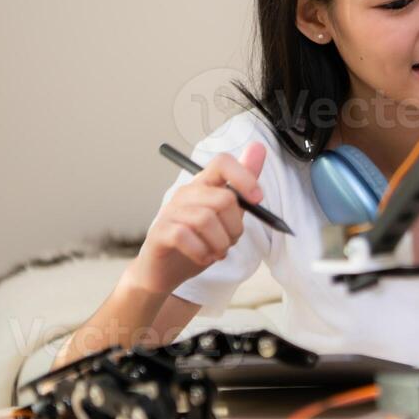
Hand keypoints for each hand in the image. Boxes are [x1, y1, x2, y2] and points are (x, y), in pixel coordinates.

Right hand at [125, 142, 267, 295]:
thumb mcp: (227, 215)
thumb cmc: (198, 242)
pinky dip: (202, 252)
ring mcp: (170, 211)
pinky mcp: (159, 232)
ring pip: (206, 219)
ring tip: (217, 252)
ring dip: (220, 244)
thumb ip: (242, 186)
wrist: (165, 271)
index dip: (244, 177)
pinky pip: (184, 236)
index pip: (223, 162)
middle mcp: (186, 193)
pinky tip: (204, 257)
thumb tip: (259, 147)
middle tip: (230, 242)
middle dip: (235, 227)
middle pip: (224, 199)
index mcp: (204, 185)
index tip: (257, 199)